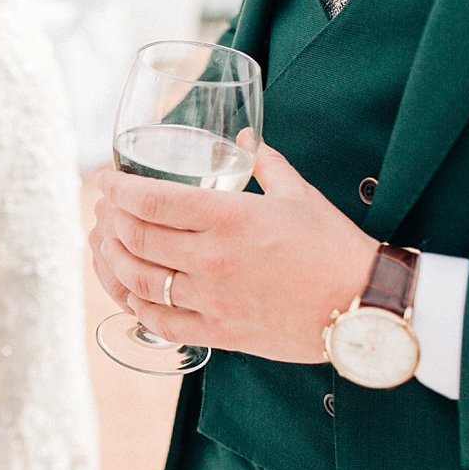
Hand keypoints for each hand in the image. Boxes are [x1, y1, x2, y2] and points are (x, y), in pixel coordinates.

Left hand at [89, 143, 378, 362]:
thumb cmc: (335, 248)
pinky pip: (160, 321)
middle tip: (104, 210)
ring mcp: (213, 299)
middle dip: (110, 220)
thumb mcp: (300, 196)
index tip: (103, 179)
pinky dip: (136, 304)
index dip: (118, 188)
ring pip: (139, 280)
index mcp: (230, 218)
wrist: (365, 307)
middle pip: (136, 238)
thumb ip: (267, 164)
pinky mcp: (219, 333)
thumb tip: (248, 137)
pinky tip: (129, 290)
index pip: (153, 200)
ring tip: (107, 245)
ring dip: (113, 261)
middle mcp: (213, 259)